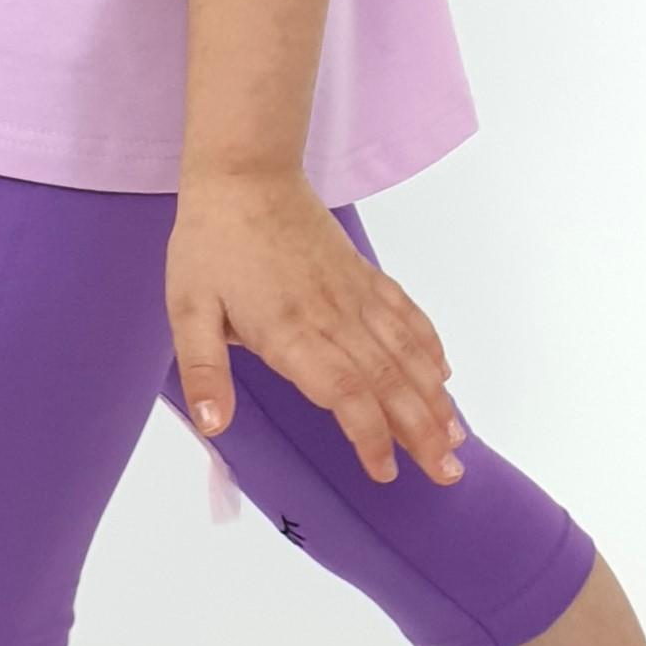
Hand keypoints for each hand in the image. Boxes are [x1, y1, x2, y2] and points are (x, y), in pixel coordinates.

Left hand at [167, 166, 465, 488]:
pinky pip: (407, 314)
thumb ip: (203, 370)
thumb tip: (213, 424)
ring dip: (435, 397)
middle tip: (449, 472)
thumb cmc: (212, 242)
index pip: (345, 393)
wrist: (246, 173)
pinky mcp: (363, 274)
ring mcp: (355, 294)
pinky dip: (429, 345)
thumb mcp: (188, 307)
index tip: (385, 472)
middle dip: (422, 430)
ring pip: (407, 352)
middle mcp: (334, 316)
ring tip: (457, 437)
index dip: (371, 436)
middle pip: (389, 381)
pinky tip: (443, 373)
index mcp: (291, 332)